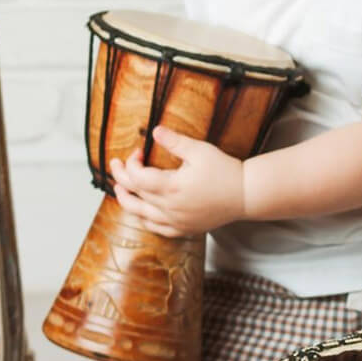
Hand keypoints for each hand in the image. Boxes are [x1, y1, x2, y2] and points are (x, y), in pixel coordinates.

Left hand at [109, 125, 245, 237]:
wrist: (246, 195)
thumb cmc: (224, 171)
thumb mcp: (199, 150)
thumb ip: (174, 141)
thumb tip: (154, 131)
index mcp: (170, 187)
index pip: (136, 177)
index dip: (130, 162)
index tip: (138, 151)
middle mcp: (169, 208)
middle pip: (133, 195)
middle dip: (121, 178)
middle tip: (115, 165)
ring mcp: (175, 221)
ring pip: (140, 215)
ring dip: (126, 201)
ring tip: (119, 190)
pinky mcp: (184, 229)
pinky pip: (156, 229)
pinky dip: (144, 219)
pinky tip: (142, 212)